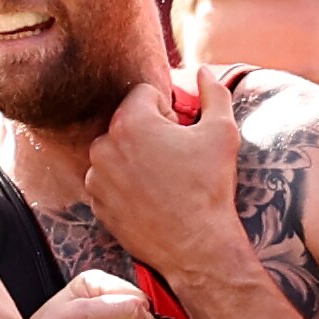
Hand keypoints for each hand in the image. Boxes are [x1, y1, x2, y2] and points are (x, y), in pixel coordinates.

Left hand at [85, 70, 245, 279]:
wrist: (196, 247)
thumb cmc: (209, 188)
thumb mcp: (222, 133)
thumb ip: (214, 93)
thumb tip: (203, 71)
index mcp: (130, 121)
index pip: (144, 94)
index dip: (168, 110)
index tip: (182, 134)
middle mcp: (104, 146)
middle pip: (127, 122)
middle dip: (149, 133)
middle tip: (175, 159)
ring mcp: (96, 177)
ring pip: (116, 152)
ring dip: (135, 159)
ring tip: (164, 181)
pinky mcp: (97, 204)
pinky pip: (109, 181)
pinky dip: (125, 185)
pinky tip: (151, 199)